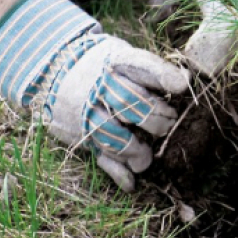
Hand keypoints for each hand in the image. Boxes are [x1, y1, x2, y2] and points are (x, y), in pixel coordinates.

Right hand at [0, 0, 188, 190]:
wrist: (51, 68)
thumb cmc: (102, 65)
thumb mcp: (121, 55)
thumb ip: (151, 70)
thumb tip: (186, 82)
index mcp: (115, 62)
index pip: (141, 66)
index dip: (163, 76)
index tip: (182, 87)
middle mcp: (100, 86)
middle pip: (131, 103)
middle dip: (155, 117)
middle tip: (168, 124)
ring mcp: (87, 111)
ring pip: (113, 133)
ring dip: (136, 150)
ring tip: (148, 158)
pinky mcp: (80, 133)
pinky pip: (100, 155)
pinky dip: (117, 172)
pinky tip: (131, 182)